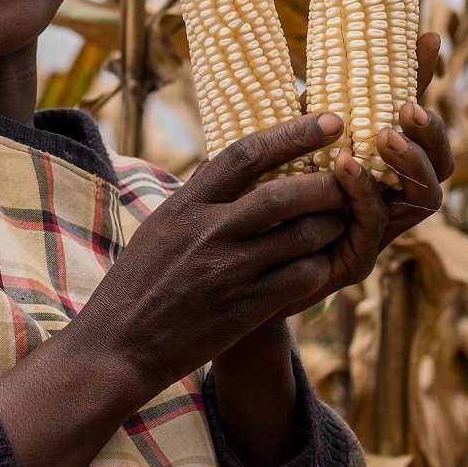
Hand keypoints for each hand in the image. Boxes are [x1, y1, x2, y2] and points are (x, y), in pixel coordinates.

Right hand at [73, 112, 354, 394]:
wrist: (118, 346)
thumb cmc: (139, 284)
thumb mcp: (162, 228)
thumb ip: (201, 198)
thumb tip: (241, 165)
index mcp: (185, 205)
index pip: (246, 154)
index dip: (293, 133)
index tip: (330, 120)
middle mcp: (207, 232)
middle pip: (283, 194)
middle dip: (325, 184)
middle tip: (348, 179)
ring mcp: (228, 271)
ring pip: (301, 236)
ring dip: (329, 225)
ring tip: (339, 222)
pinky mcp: (245, 308)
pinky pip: (300, 277)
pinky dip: (317, 267)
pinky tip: (319, 266)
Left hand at [267, 31, 456, 318]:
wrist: (230, 253)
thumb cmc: (263, 185)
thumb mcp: (297, 132)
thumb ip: (325, 98)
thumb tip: (340, 36)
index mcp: (384, 165)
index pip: (422, 127)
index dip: (426, 83)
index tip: (426, 44)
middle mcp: (393, 197)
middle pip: (442, 166)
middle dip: (433, 135)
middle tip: (407, 109)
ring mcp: (380, 229)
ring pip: (427, 198)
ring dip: (411, 163)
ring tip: (385, 135)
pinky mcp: (358, 258)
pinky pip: (376, 223)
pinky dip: (365, 190)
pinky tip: (345, 164)